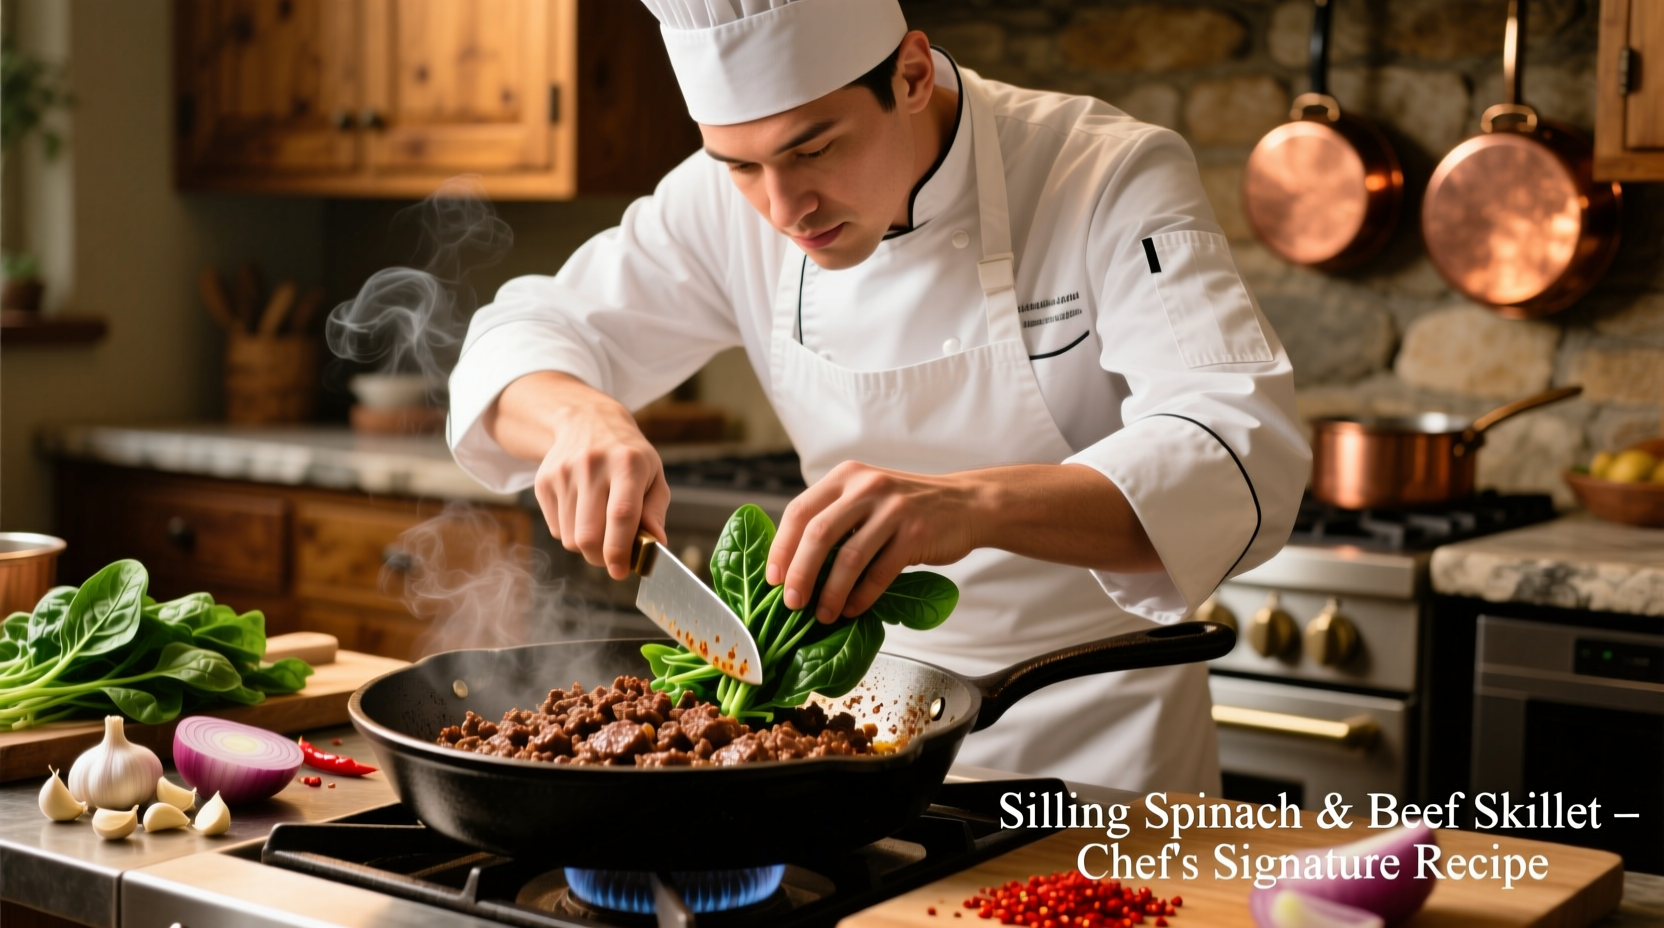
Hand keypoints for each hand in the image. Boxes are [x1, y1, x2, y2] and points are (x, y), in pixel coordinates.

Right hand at [488, 372, 668, 578]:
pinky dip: (570, 532)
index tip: (622, 571)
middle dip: (601, 557)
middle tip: (613, 558)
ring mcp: (563, 473)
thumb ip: (655, 511)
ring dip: (586, 546)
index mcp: (627, 463)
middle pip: (589, 535)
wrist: (586, 421)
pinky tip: (582, 512)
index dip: (620, 550)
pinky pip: (556, 529)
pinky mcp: (543, 482)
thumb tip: (656, 544)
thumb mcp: (653, 475)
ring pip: (570, 538)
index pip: (621, 515)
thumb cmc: (628, 456)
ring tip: (599, 527)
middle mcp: (592, 465)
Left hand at [766, 462, 982, 622]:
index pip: (799, 511)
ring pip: (848, 558)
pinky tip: (853, 609)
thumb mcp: (867, 497)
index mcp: (846, 476)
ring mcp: (893, 509)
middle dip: (800, 574)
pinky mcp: (915, 533)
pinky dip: (862, 596)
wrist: (967, 503)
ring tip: (824, 614)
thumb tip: (793, 565)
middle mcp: (866, 487)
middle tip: (792, 603)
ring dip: (831, 593)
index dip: (781, 548)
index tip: (773, 578)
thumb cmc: (908, 508)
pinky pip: (879, 573)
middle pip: (817, 534)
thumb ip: (835, 518)